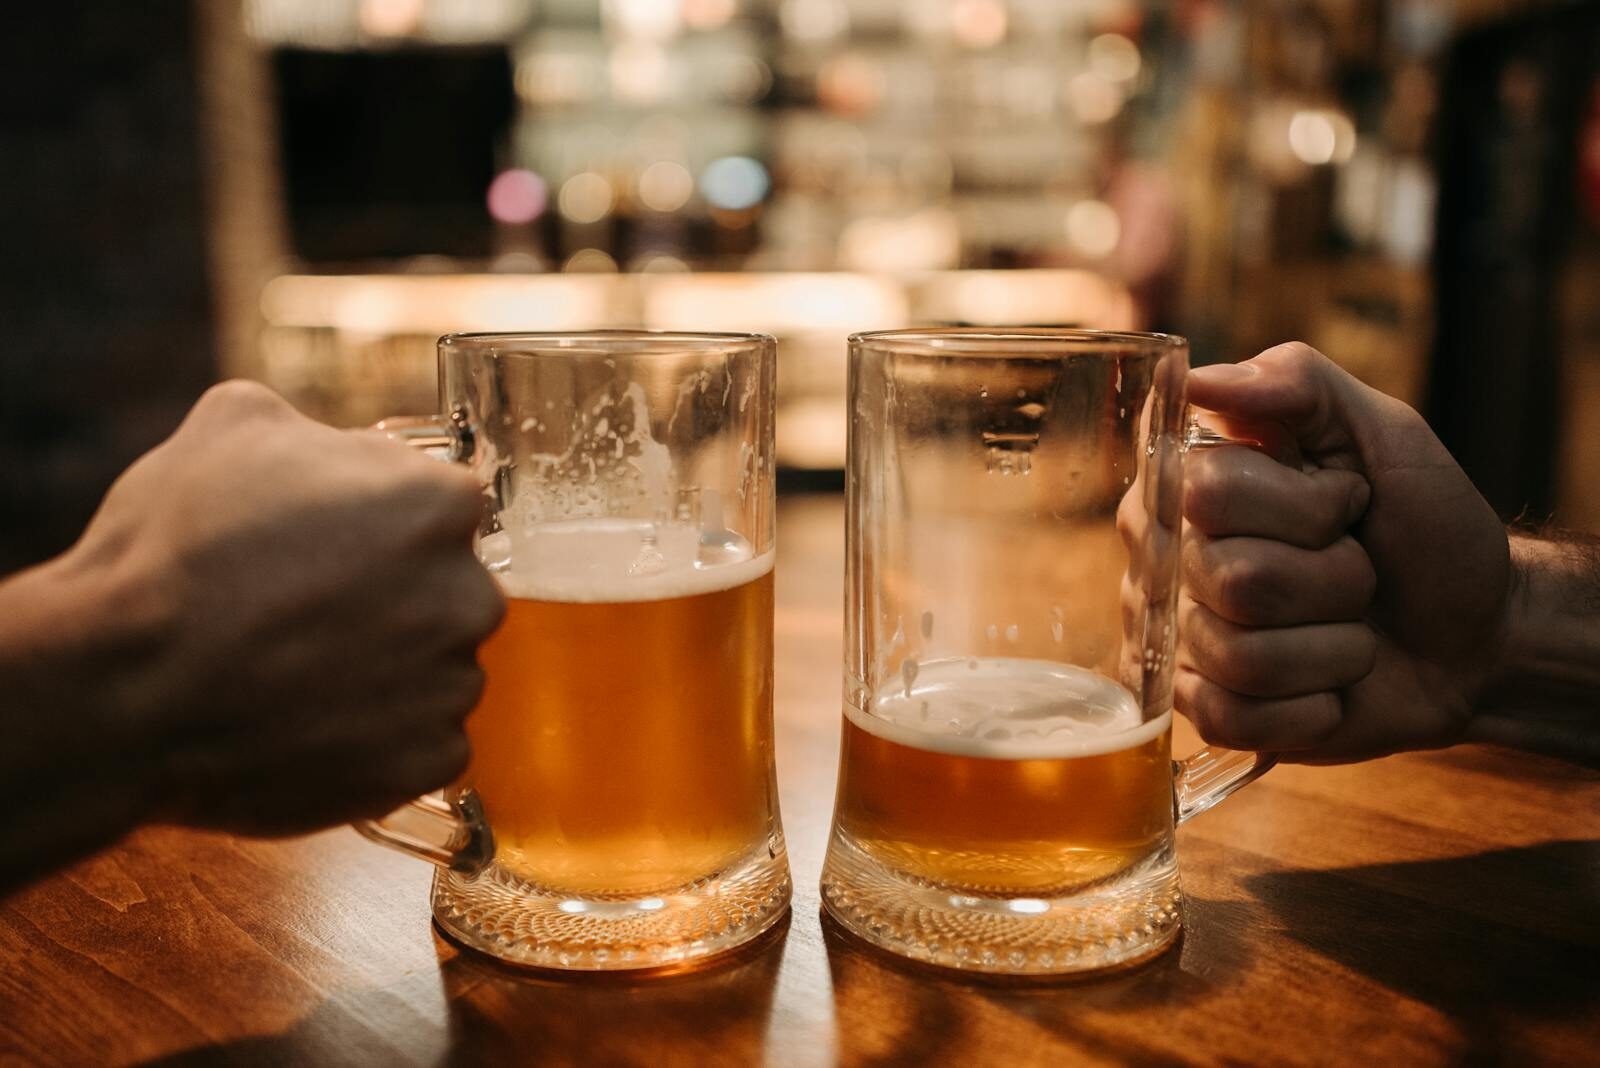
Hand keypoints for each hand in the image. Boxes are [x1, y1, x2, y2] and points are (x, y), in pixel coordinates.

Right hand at [68, 381, 503, 832]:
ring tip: (298, 674)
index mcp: (441, 505)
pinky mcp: (427, 762)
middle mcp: (469, 595)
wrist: (123, 688)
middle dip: (395, 600)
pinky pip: (419, 744)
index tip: (333, 543)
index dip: (382, 523)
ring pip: (437, 671)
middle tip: (309, 614)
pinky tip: (310, 725)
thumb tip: (324, 442)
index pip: (445, 507)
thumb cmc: (174, 551)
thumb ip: (310, 427)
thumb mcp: (231, 428)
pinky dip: (376, 742)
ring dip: (387, 673)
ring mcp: (452, 684)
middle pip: (448, 591)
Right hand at [1175, 343, 1510, 762]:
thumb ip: (1295, 382)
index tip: (1345, 501)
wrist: (1480, 633)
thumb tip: (1194, 379)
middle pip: (1232, 579)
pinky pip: (1234, 718)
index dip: (1301, 505)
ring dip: (1332, 647)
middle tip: (1358, 571)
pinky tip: (1330, 688)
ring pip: (1240, 656)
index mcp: (1194, 483)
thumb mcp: (1385, 431)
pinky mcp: (1207, 712)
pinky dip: (1311, 707)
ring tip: (1351, 631)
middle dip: (1333, 579)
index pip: (1207, 490)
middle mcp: (1171, 560)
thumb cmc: (1425, 526)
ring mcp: (1184, 640)